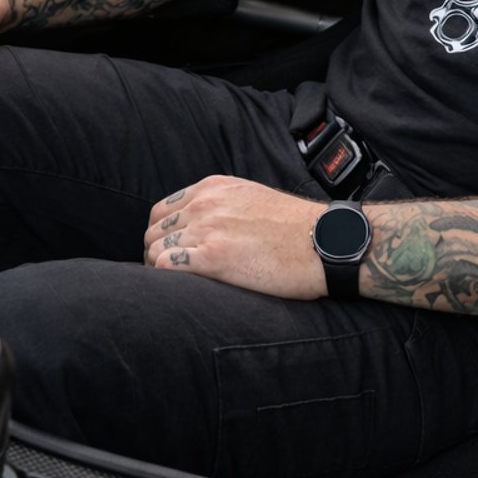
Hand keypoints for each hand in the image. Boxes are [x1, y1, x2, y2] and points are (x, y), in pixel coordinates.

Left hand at [143, 176, 329, 299]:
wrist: (324, 241)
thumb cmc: (296, 228)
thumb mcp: (253, 198)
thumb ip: (224, 205)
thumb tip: (209, 227)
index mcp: (213, 188)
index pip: (162, 211)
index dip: (161, 236)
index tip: (170, 254)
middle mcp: (205, 204)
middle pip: (153, 232)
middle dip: (155, 254)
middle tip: (170, 278)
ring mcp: (207, 229)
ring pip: (155, 250)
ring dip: (159, 271)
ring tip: (176, 288)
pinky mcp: (213, 257)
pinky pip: (166, 267)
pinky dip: (165, 280)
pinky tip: (182, 290)